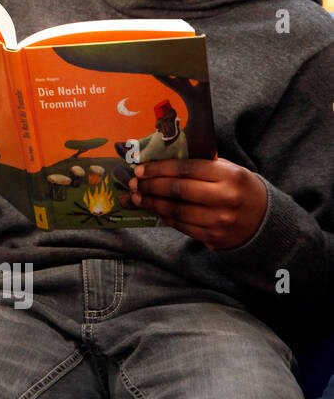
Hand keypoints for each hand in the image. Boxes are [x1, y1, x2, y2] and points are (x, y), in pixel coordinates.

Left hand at [128, 158, 267, 249]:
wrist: (265, 221)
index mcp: (230, 175)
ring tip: (138, 197)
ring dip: (152, 203)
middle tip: (134, 183)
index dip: (159, 168)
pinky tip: (155, 209)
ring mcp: (220, 220)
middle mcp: (226, 198)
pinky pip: (181, 225)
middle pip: (178, 189)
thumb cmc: (239, 189)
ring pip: (176, 210)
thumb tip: (159, 161)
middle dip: (150, 186)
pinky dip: (164, 216)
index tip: (140, 169)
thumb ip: (200, 166)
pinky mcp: (214, 237)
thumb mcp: (228, 171)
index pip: (186, 168)